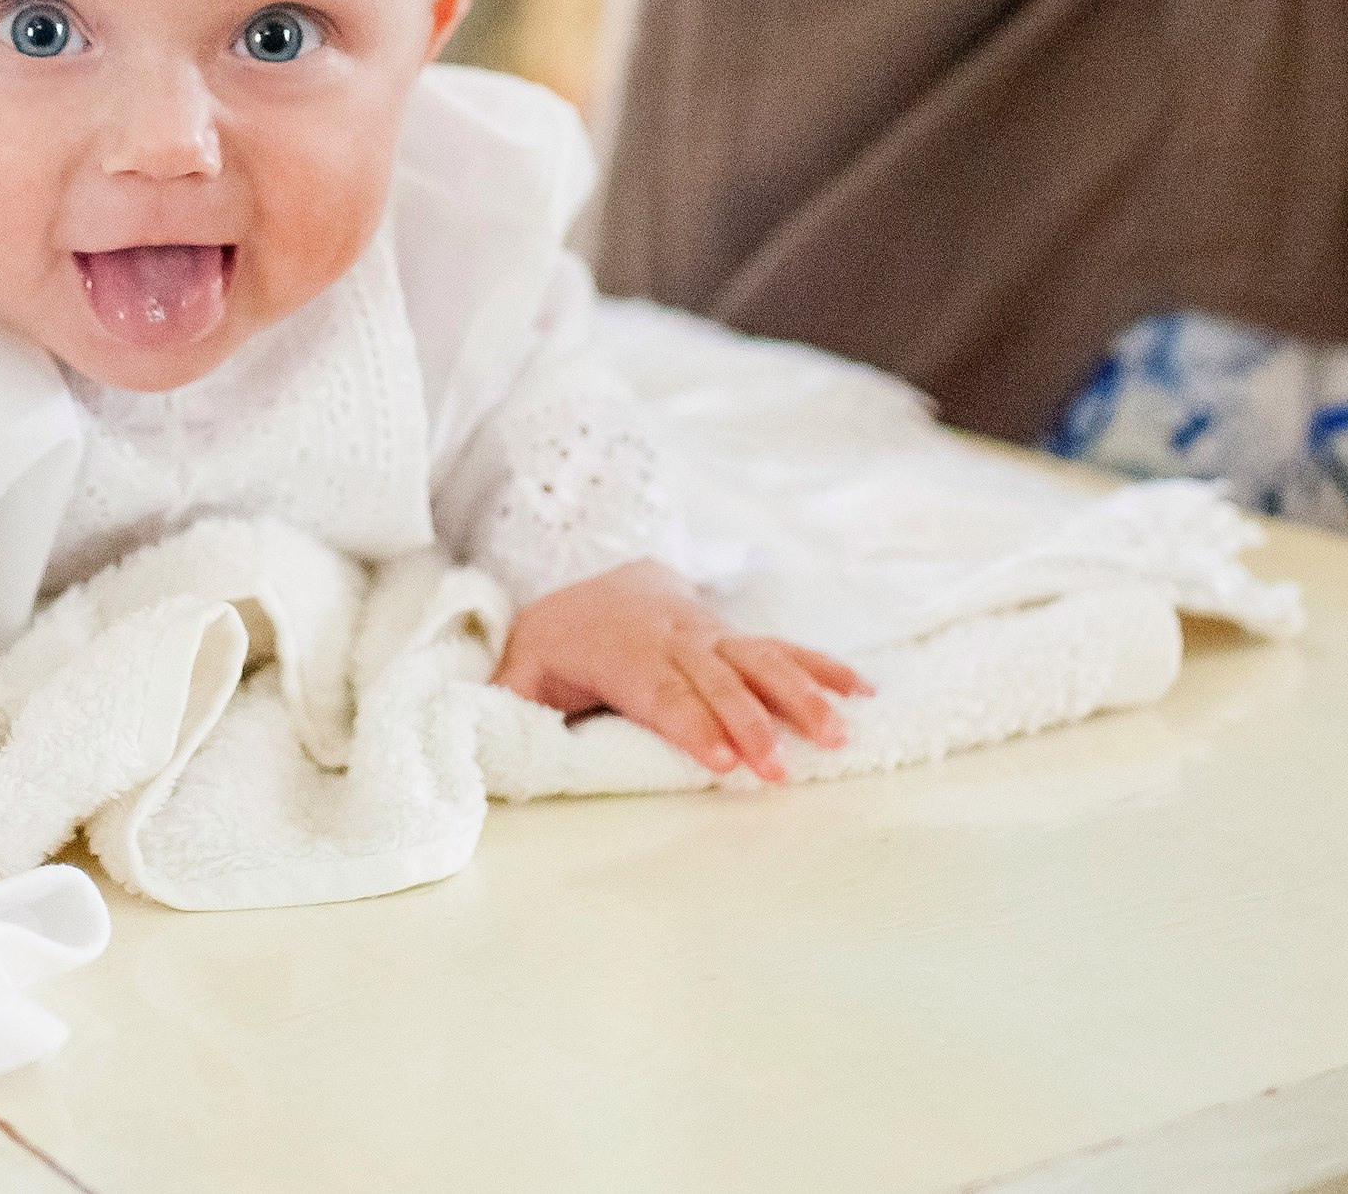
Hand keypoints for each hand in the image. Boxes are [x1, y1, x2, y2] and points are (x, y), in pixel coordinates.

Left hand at [491, 558, 871, 782]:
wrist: (596, 580)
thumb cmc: (557, 641)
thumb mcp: (521, 667)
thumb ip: (510, 702)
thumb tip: (484, 733)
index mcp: (620, 650)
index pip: (660, 690)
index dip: (691, 723)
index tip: (721, 760)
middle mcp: (673, 638)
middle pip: (717, 681)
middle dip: (750, 723)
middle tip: (778, 768)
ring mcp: (711, 634)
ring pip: (760, 661)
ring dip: (801, 696)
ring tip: (837, 734)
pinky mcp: (736, 637)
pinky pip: (784, 649)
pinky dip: (825, 668)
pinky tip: (864, 693)